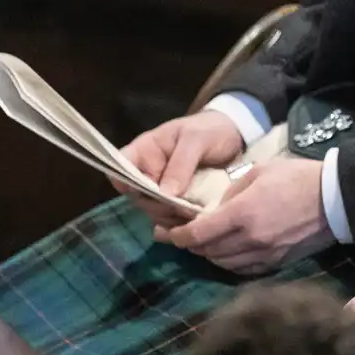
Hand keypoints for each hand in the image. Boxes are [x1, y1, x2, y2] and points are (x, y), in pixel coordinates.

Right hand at [121, 110, 245, 227]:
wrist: (234, 137)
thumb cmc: (209, 130)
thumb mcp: (196, 140)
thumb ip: (180, 164)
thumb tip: (165, 194)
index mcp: (145, 150)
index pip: (120, 168)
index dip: (125, 182)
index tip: (146, 193)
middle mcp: (148, 171)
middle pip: (137, 196)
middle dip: (157, 205)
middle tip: (182, 207)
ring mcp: (162, 188)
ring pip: (153, 210)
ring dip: (169, 217)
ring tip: (191, 215)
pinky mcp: (176, 202)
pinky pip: (168, 217)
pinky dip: (178, 223)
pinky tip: (192, 223)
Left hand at [163, 157, 333, 275]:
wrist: (335, 199)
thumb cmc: (296, 177)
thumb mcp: (257, 172)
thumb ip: (230, 194)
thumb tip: (213, 212)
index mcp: (243, 214)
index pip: (198, 234)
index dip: (178, 235)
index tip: (166, 232)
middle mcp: (250, 239)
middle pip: (207, 251)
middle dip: (188, 244)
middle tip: (175, 236)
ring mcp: (265, 255)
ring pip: (222, 263)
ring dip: (207, 254)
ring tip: (199, 243)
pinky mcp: (277, 263)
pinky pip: (242, 269)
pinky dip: (227, 262)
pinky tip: (224, 251)